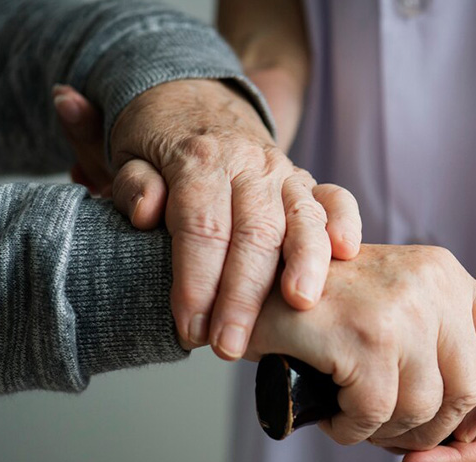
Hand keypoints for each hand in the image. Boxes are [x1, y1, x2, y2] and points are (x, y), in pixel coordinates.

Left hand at [52, 82, 361, 357]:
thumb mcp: (128, 154)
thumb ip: (134, 184)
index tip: (190, 329)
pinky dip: (344, 222)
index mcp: (200, 160)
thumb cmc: (159, 141)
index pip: (201, 227)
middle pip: (254, 232)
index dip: (196, 282)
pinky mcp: (306, 182)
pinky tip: (346, 253)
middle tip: (229, 346)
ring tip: (300, 305)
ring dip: (304, 263)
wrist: (195, 101)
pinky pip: (335, 198)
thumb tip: (148, 213)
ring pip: (301, 217)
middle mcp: (248, 165)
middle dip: (243, 295)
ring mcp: (283, 173)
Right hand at [245, 244, 475, 451]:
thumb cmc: (320, 302)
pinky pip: (374, 414)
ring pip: (422, 408)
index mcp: (444, 272)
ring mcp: (399, 310)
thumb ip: (438, 331)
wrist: (249, 284)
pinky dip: (352, 430)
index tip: (452, 413)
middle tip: (393, 430)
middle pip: (468, 389)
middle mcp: (431, 284)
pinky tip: (334, 417)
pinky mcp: (364, 339)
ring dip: (386, 430)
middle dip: (431, 425)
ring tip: (356, 419)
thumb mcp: (392, 298)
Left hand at [401, 184, 475, 461]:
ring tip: (382, 388)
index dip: (453, 457)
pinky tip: (399, 340)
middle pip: (465, 415)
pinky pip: (450, 329)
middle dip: (427, 430)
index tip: (408, 460)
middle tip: (380, 429)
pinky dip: (427, 340)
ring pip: (453, 376)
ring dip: (424, 387)